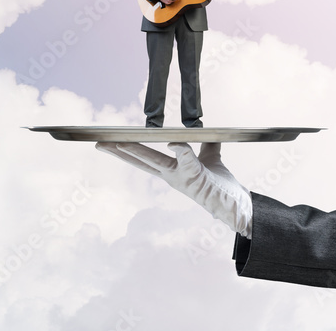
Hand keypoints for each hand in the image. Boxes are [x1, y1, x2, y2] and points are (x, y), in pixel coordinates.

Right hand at [96, 142, 252, 237]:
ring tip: (119, 144)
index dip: (127, 149)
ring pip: (155, 162)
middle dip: (119, 152)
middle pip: (140, 161)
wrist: (236, 205)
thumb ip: (205, 144)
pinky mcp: (196, 177)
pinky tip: (173, 143)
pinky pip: (188, 160)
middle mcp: (171, 175)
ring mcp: (181, 177)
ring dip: (137, 152)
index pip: (144, 157)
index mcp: (170, 170)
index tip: (111, 140)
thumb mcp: (211, 159)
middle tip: (99, 143)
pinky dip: (181, 151)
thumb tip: (206, 129)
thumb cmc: (220, 184)